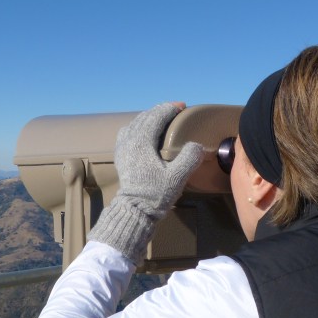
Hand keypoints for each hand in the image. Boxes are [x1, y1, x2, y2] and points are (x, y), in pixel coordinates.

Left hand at [88, 103, 203, 263]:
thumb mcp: (178, 177)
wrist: (134, 210)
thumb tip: (196, 145)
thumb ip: (189, 158)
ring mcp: (122, 148)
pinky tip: (145, 134)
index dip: (169, 109)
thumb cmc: (155, 193)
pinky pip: (128, 133)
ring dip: (149, 118)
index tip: (182, 106)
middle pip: (145, 117)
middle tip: (175, 111)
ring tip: (162, 119)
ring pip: (135, 124)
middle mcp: (129, 140)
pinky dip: (138, 127)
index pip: (156, 116)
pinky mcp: (121, 157)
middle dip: (160, 111)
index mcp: (142, 141)